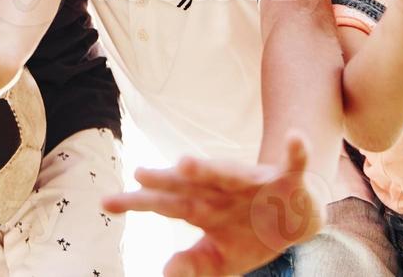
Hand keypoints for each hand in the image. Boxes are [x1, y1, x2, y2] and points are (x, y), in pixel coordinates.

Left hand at [102, 134, 321, 276]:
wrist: (296, 219)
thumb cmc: (251, 234)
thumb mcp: (221, 259)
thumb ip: (193, 264)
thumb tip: (165, 269)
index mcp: (205, 207)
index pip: (165, 204)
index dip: (137, 202)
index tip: (105, 202)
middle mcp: (223, 190)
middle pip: (191, 184)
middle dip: (167, 179)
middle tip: (140, 174)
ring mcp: (254, 183)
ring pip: (229, 173)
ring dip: (210, 167)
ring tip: (185, 162)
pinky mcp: (287, 180)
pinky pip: (293, 164)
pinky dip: (296, 152)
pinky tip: (296, 139)